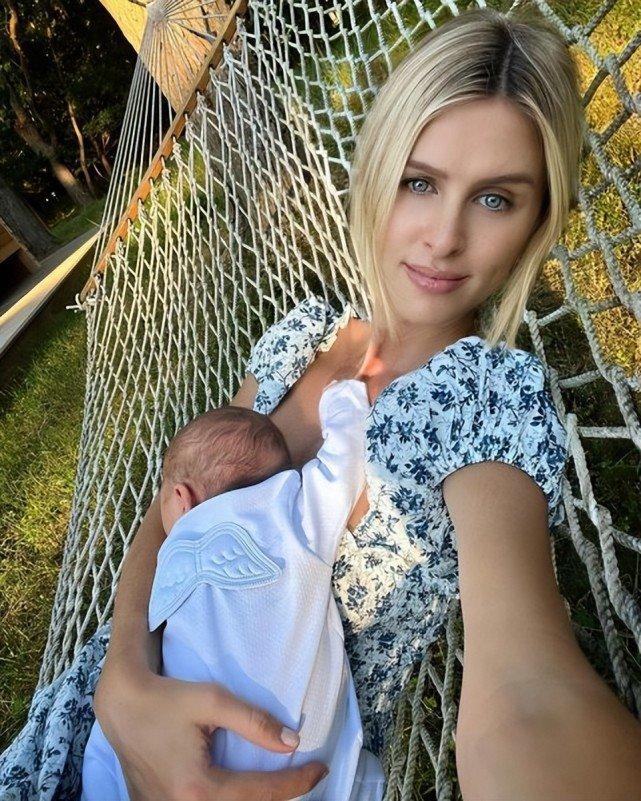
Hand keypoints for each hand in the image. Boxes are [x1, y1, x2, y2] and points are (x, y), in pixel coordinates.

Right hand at [93, 667, 327, 800]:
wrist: (122, 705)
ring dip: (255, 800)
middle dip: (280, 798)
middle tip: (307, 778)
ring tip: (281, 784)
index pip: (260, 794)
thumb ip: (254, 722)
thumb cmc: (167, 699)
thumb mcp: (212, 701)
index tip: (320, 769)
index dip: (295, 783)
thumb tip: (291, 742)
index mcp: (197, 789)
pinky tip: (246, 788)